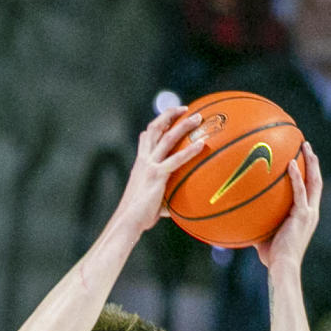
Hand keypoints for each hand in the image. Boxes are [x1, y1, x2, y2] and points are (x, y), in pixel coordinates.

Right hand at [120, 106, 204, 233]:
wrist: (128, 221)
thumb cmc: (139, 216)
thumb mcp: (151, 202)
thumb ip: (164, 199)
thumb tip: (177, 207)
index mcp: (140, 164)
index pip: (146, 137)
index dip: (157, 124)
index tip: (169, 117)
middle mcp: (143, 160)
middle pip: (155, 129)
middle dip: (169, 115)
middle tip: (185, 109)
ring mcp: (150, 166)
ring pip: (167, 138)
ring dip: (183, 125)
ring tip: (198, 118)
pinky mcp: (157, 175)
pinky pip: (177, 159)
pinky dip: (190, 150)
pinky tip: (202, 144)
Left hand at [254, 141, 321, 269]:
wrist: (282, 266)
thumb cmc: (272, 257)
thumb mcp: (265, 237)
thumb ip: (258, 225)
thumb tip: (240, 219)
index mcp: (306, 216)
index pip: (311, 190)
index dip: (309, 174)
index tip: (304, 160)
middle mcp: (311, 212)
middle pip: (316, 181)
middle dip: (313, 162)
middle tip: (306, 146)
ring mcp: (309, 213)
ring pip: (314, 182)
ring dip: (310, 162)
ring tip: (304, 146)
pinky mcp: (303, 215)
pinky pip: (300, 191)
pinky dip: (296, 177)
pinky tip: (290, 164)